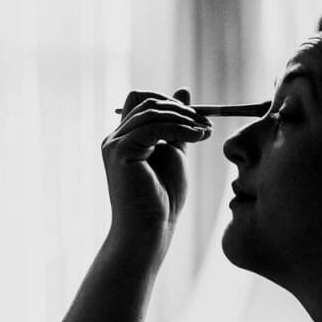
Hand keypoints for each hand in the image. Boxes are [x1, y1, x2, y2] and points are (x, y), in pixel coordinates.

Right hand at [102, 88, 211, 246]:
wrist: (150, 231)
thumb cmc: (163, 201)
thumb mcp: (174, 154)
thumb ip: (177, 126)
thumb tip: (184, 90)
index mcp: (125, 139)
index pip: (142, 101)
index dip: (170, 103)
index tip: (198, 117)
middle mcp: (115, 138)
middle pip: (146, 101)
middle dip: (180, 109)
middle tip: (207, 123)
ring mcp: (114, 144)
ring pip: (151, 111)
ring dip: (183, 118)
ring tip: (205, 132)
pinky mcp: (119, 151)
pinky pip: (152, 126)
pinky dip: (178, 128)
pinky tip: (198, 137)